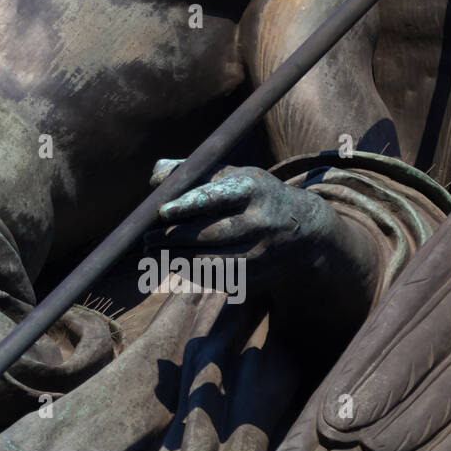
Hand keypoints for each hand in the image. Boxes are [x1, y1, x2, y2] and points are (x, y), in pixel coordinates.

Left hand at [144, 165, 380, 316]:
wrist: (303, 228)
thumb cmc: (252, 195)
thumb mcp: (232, 174)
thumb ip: (193, 172)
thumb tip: (155, 177)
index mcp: (253, 188)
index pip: (217, 197)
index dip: (188, 205)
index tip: (162, 211)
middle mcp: (261, 221)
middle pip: (212, 234)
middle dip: (174, 237)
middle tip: (147, 237)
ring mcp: (262, 251)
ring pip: (214, 261)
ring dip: (178, 259)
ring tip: (152, 252)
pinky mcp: (259, 275)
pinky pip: (220, 278)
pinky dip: (192, 273)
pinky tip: (173, 264)